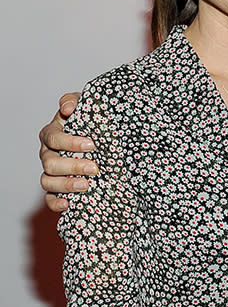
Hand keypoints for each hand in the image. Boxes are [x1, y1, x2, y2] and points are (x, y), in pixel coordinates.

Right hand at [39, 93, 97, 211]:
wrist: (101, 142)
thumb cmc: (89, 124)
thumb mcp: (85, 108)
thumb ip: (75, 101)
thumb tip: (67, 108)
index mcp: (52, 134)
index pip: (53, 137)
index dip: (70, 142)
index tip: (92, 145)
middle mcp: (48, 154)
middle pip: (50, 162)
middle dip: (72, 166)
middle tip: (95, 168)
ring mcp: (51, 173)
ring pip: (47, 181)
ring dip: (66, 185)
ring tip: (86, 185)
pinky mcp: (57, 190)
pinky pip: (49, 199)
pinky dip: (56, 203)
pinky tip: (69, 204)